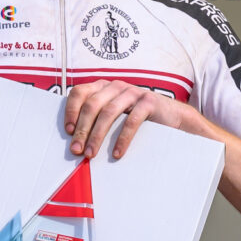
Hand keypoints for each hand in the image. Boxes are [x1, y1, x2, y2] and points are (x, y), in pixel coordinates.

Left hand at [62, 80, 202, 160]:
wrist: (172, 117)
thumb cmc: (138, 119)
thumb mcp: (115, 115)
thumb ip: (97, 119)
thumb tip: (74, 140)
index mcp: (104, 87)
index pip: (80, 92)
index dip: (71, 110)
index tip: (68, 131)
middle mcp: (116, 87)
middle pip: (92, 105)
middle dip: (82, 129)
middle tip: (77, 150)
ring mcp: (133, 92)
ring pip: (109, 112)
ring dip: (97, 136)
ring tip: (91, 154)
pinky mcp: (149, 101)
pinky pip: (131, 120)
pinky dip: (122, 138)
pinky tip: (116, 153)